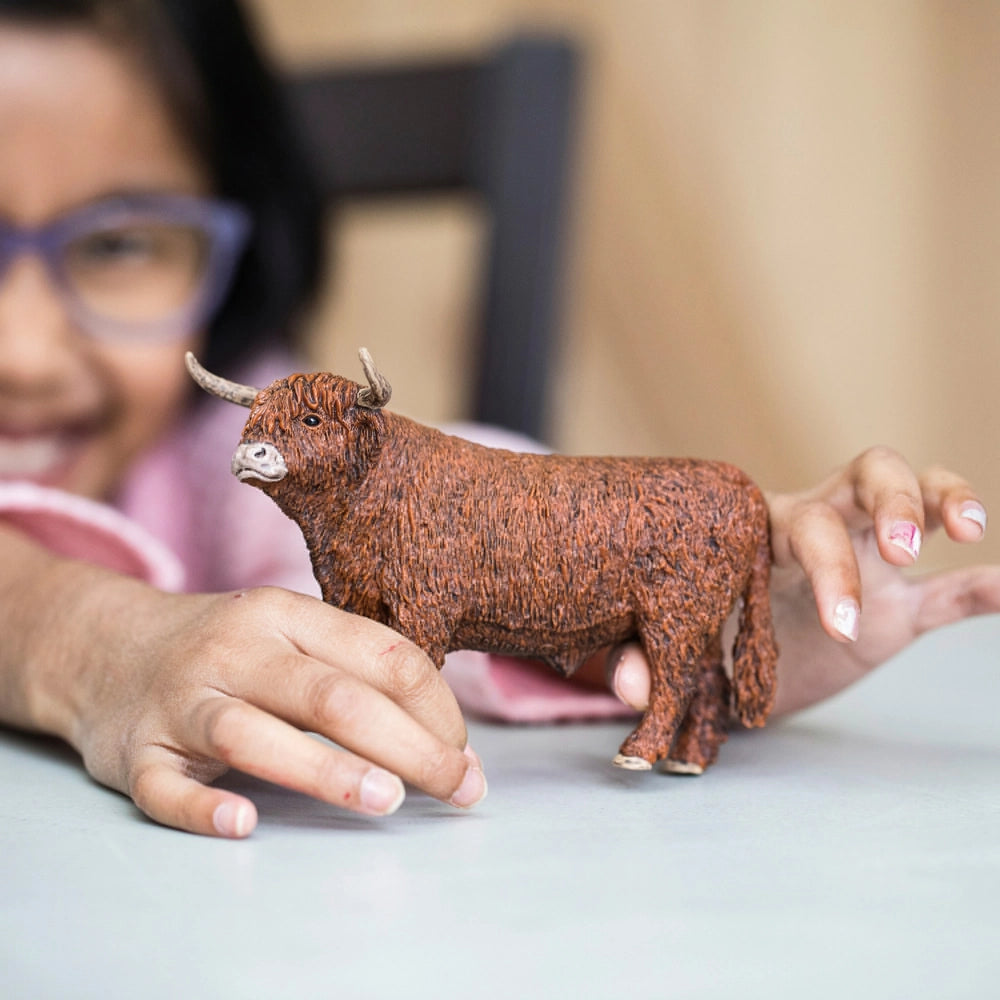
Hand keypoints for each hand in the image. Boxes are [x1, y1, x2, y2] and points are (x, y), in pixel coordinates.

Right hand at [24, 569, 484, 837]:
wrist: (106, 647)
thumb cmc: (229, 650)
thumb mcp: (289, 633)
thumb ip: (357, 674)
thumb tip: (447, 742)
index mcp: (285, 615)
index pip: (382, 654)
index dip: (436, 708)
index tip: (465, 755)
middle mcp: (236, 651)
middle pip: (332, 696)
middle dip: (408, 745)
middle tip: (459, 788)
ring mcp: (181, 701)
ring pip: (252, 734)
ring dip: (324, 770)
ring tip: (386, 800)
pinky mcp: (135, 752)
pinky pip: (164, 786)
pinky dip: (202, 808)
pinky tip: (244, 823)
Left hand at [603, 447, 999, 715]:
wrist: (727, 670)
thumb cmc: (695, 640)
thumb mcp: (671, 651)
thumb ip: (644, 660)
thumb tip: (631, 684)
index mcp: (762, 535)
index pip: (802, 521)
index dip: (826, 564)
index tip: (841, 625)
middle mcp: (819, 531)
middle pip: (866, 475)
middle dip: (893, 502)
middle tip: (900, 550)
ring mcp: (865, 565)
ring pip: (913, 497)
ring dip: (942, 500)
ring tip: (966, 530)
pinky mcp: (898, 610)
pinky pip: (949, 591)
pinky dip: (984, 587)